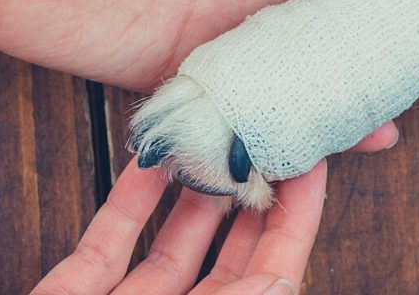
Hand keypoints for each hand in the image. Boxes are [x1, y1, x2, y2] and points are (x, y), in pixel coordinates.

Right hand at [33, 158, 327, 294]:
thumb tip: (284, 283)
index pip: (276, 274)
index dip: (298, 219)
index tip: (311, 164)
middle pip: (232, 256)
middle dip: (253, 197)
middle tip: (265, 138)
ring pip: (174, 245)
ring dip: (195, 192)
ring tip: (217, 141)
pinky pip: (107, 244)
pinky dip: (128, 201)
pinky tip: (150, 160)